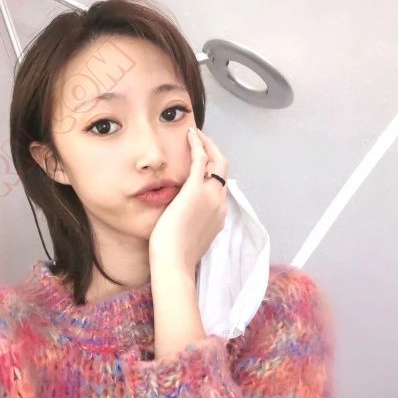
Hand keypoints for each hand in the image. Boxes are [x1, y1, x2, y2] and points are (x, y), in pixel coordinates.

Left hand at [149, 127, 228, 277]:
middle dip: (215, 152)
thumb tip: (183, 218)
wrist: (174, 263)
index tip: (204, 162)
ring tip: (196, 135)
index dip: (213, 172)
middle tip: (203, 141)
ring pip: (216, 161)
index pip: (220, 186)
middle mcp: (220, 203)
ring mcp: (210, 196)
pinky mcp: (195, 190)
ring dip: (207, 145)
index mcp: (218, 215)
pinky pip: (200, 159)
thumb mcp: (190, 236)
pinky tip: (190, 135)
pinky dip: (198, 145)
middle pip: (223, 170)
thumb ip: (192, 223)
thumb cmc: (175, 255)